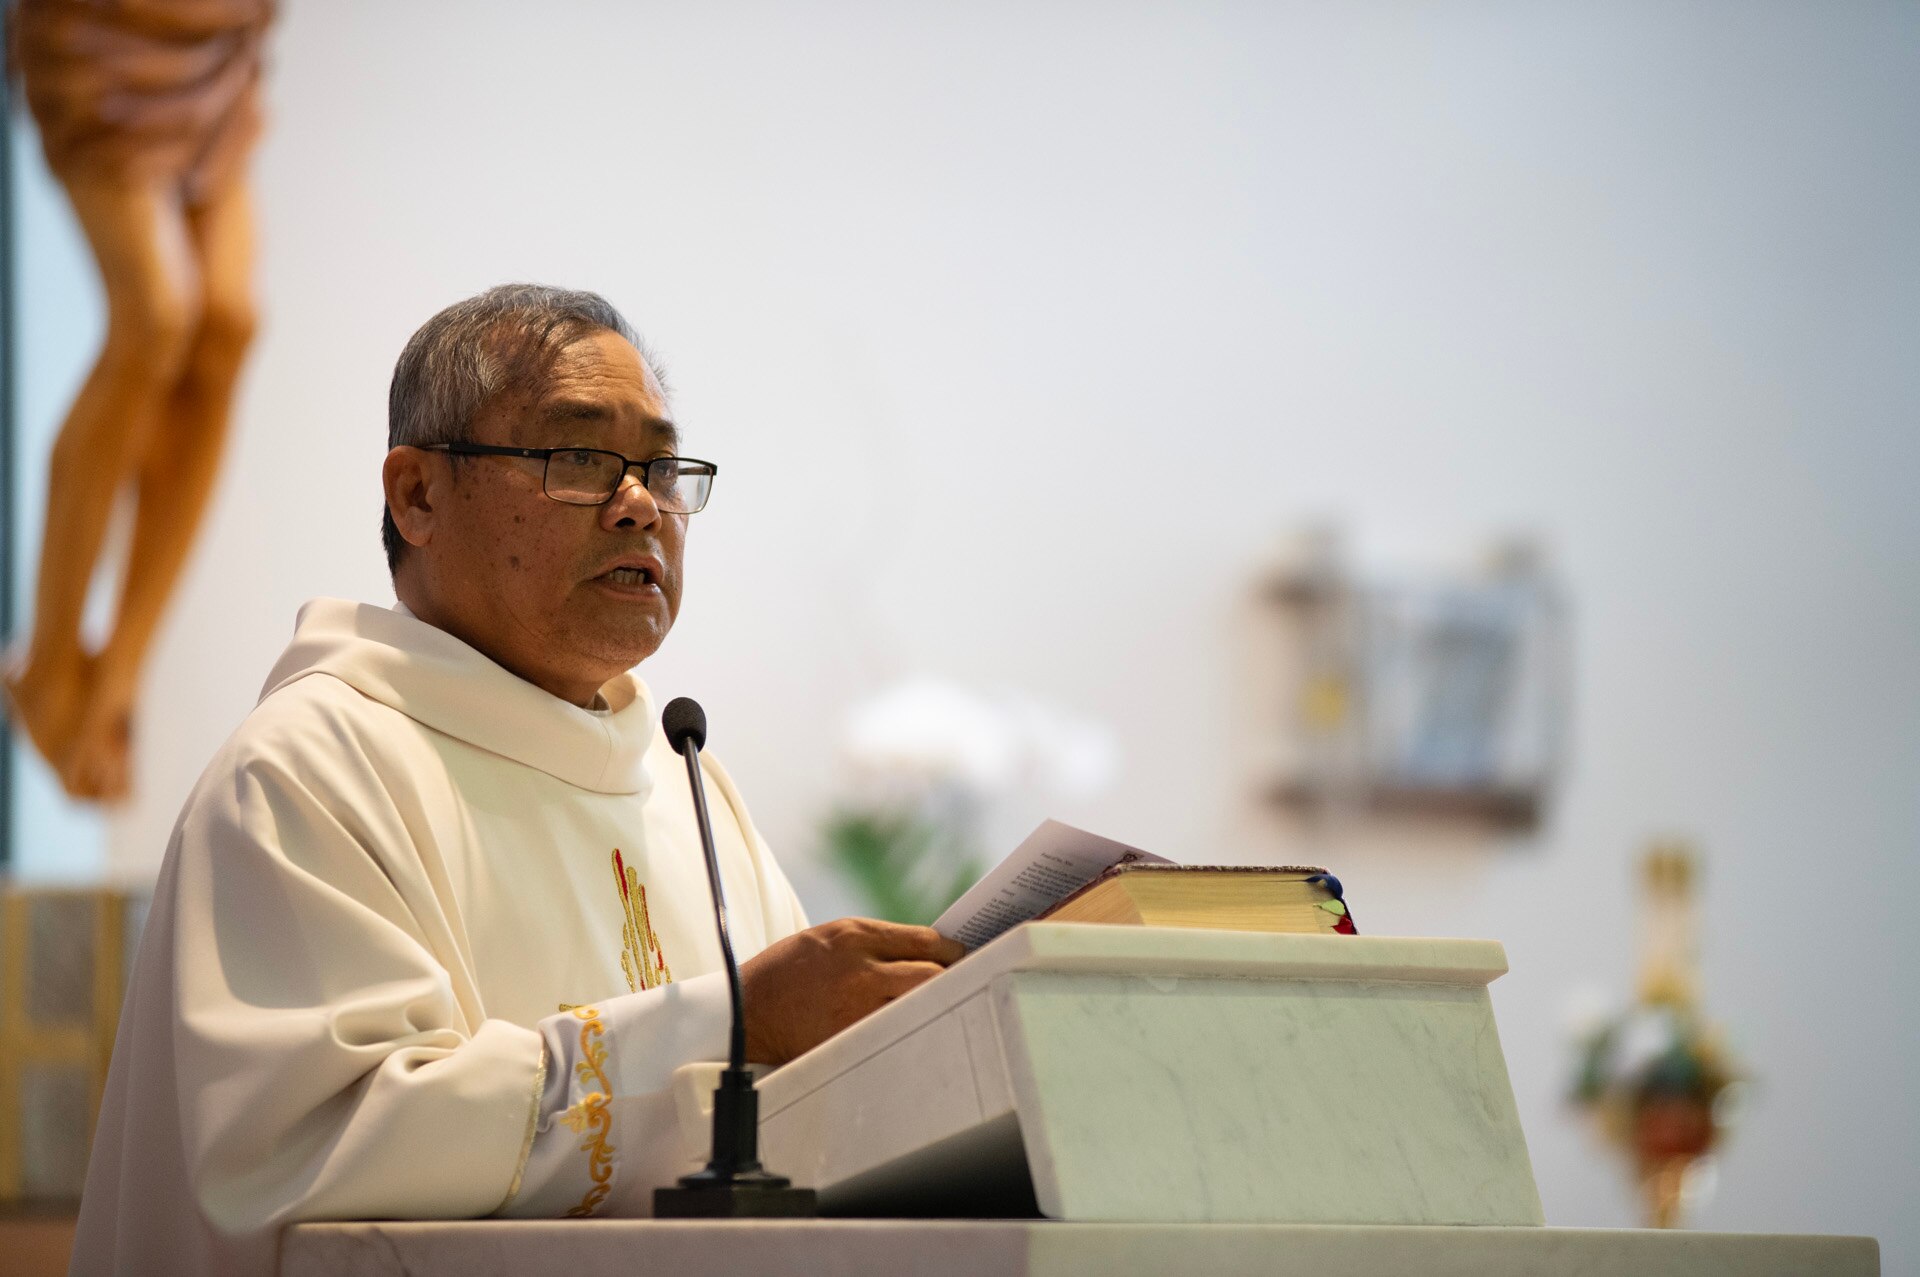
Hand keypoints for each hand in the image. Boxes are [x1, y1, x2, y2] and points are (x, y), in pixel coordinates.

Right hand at [739, 917, 965, 1065]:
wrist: (744, 1010)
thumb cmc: (786, 972)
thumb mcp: (827, 939)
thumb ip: (872, 944)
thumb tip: (920, 954)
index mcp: (854, 936)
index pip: (924, 940)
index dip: (950, 950)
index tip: (960, 956)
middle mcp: (860, 968)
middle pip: (931, 972)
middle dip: (953, 976)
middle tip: (963, 982)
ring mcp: (857, 1006)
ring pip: (918, 1004)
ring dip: (935, 1004)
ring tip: (945, 1005)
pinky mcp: (851, 1037)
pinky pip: (895, 1030)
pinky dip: (909, 1027)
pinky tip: (915, 1028)